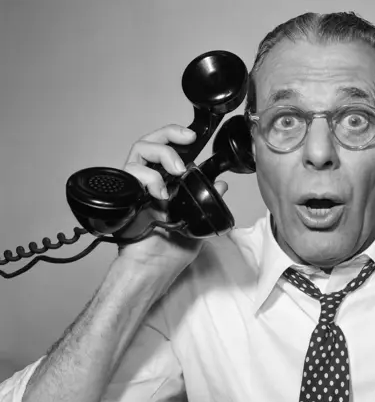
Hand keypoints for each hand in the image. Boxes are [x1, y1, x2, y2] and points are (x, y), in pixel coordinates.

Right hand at [116, 124, 227, 271]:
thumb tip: (222, 184)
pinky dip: (148, 177)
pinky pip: (131, 171)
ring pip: (139, 149)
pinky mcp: (126, 193)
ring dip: (162, 153)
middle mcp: (149, 181)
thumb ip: (208, 200)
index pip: (167, 151)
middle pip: (151, 142)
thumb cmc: (170, 251)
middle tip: (187, 139)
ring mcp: (136, 186)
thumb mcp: (198, 221)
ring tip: (177, 169)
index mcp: (167, 184)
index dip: (176, 137)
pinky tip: (161, 192)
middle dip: (169, 134)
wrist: (153, 268)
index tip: (193, 136)